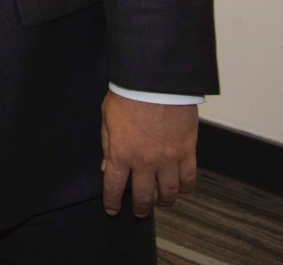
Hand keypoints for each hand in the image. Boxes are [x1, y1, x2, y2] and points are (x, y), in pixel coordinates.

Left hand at [100, 93, 197, 216]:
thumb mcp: (107, 118)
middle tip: (139, 212)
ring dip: (165, 201)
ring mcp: (168, 159)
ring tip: (162, 204)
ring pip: (168, 191)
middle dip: (140, 207)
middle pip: (143, 195)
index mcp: (120, 153)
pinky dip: (186, 187)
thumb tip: (106, 166)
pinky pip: (189, 178)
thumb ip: (107, 144)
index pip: (113, 186)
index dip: (112, 201)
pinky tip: (182, 190)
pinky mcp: (187, 152)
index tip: (112, 210)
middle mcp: (144, 162)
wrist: (155, 83)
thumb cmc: (128, 95)